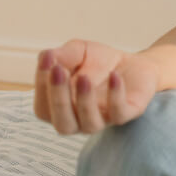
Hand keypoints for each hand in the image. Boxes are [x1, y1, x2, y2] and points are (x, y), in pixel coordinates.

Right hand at [33, 39, 158, 134]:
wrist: (134, 62)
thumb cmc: (98, 61)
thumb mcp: (77, 51)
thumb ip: (62, 54)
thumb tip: (46, 56)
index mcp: (60, 109)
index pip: (43, 108)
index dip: (42, 85)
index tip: (47, 59)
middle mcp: (79, 120)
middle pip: (63, 124)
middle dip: (58, 98)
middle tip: (58, 71)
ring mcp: (104, 119)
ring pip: (89, 124)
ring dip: (84, 101)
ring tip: (84, 77)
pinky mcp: (128, 113)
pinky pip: (120, 113)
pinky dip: (115, 96)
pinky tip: (114, 75)